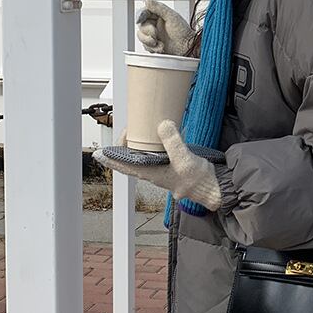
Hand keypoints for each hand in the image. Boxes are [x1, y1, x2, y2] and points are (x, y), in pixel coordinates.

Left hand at [92, 121, 221, 211]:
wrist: (213, 188)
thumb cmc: (198, 180)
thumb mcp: (185, 160)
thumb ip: (172, 142)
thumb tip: (162, 124)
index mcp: (151, 173)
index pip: (124, 165)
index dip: (110, 159)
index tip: (99, 153)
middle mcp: (153, 172)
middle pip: (130, 159)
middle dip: (123, 146)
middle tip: (126, 130)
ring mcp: (161, 169)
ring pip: (141, 157)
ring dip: (136, 145)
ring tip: (135, 132)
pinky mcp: (170, 165)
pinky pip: (154, 154)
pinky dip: (149, 145)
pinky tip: (154, 137)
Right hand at [136, 0, 192, 56]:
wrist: (187, 48)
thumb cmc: (183, 32)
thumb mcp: (172, 17)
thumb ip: (159, 8)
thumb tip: (147, 1)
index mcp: (160, 15)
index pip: (145, 13)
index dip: (141, 16)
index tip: (140, 20)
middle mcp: (156, 25)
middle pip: (141, 26)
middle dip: (147, 31)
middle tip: (155, 34)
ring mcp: (154, 35)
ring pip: (141, 36)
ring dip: (148, 41)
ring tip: (158, 43)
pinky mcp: (154, 45)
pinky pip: (145, 46)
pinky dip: (152, 48)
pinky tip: (161, 47)